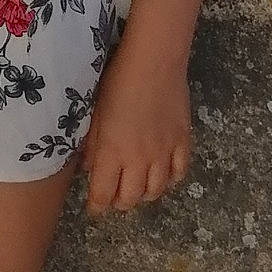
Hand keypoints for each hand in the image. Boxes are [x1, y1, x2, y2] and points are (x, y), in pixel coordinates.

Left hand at [79, 43, 191, 216]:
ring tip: (137, 189)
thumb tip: (89, 168)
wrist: (154, 62)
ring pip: (156, 191)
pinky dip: (170, 181)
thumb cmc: (117, 81)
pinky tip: (163, 176)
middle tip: (115, 197)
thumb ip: (92, 145)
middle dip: (120, 203)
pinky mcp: (183, 142)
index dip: (97, 207)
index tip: (94, 209)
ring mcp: (164, 153)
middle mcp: (139, 160)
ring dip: (144, 195)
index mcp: (112, 153)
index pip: (103, 195)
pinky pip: (179, 173)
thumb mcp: (95, 113)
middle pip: (131, 198)